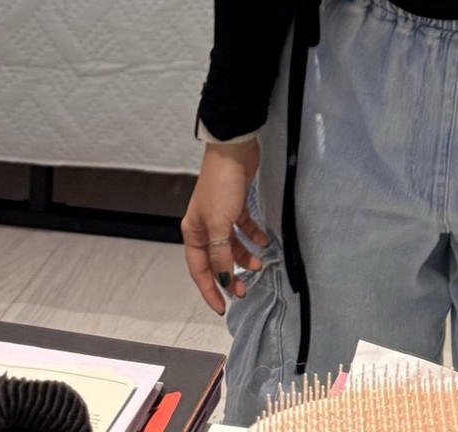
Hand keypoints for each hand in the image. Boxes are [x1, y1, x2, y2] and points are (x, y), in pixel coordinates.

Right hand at [181, 138, 267, 315]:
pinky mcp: (236, 205)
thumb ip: (220, 254)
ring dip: (243, 257)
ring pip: (231, 246)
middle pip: (216, 259)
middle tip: (244, 291)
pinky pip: (243, 228)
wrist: (233, 150)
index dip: (209, 290)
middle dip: (229, 276)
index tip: (222, 308)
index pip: (199, 269)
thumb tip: (223, 278)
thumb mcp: (218, 225)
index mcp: (193, 232)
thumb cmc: (221, 187)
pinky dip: (252, 237)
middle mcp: (204, 226)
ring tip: (258, 266)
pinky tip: (264, 243)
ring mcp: (220, 216)